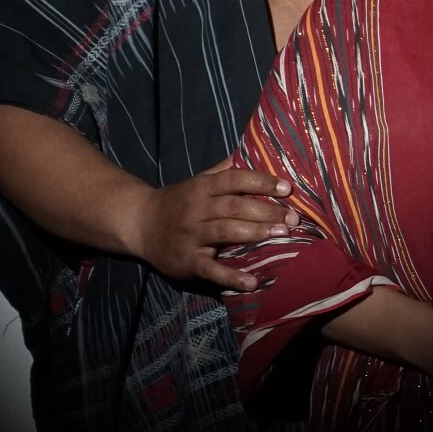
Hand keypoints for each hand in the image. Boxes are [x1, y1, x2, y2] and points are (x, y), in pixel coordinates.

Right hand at [127, 157, 297, 289]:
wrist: (139, 224)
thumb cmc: (178, 202)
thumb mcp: (197, 182)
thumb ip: (223, 170)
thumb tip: (251, 149)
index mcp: (202, 188)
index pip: (234, 179)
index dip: (261, 181)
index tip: (287, 188)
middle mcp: (197, 209)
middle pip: (235, 206)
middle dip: (266, 210)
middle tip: (293, 218)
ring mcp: (191, 235)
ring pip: (226, 232)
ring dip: (255, 233)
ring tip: (282, 234)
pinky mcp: (187, 261)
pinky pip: (211, 269)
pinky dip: (231, 276)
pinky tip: (252, 282)